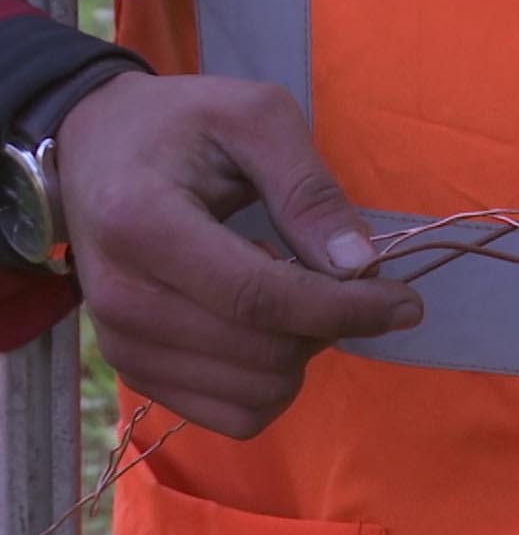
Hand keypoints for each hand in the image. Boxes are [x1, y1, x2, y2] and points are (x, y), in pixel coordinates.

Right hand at [58, 73, 421, 437]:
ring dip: (302, 353)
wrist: (97, 147)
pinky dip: (271, 382)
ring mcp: (122, 343)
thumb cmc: (180, 124)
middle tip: (335, 275)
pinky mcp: (136, 372)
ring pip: (257, 395)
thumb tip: (361, 266)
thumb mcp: (255, 118)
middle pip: (266, 355)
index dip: (348, 309)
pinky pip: (235, 416)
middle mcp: (121, 298)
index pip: (261, 299)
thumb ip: (310, 190)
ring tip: (287, 290)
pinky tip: (262, 326)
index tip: (406, 302)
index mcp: (143, 225)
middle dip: (329, 324)